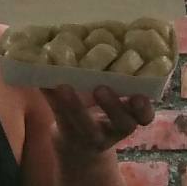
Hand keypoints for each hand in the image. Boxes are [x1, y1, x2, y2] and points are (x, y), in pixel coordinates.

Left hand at [40, 84, 156, 162]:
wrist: (79, 147)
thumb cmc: (103, 112)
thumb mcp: (115, 103)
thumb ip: (119, 80)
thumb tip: (116, 38)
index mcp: (130, 117)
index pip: (144, 116)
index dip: (144, 109)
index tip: (139, 97)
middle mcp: (113, 129)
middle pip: (120, 123)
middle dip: (112, 106)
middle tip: (101, 88)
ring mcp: (90, 135)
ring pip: (84, 124)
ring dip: (74, 105)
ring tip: (63, 87)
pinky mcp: (67, 134)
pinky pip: (59, 116)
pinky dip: (51, 97)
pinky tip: (42, 82)